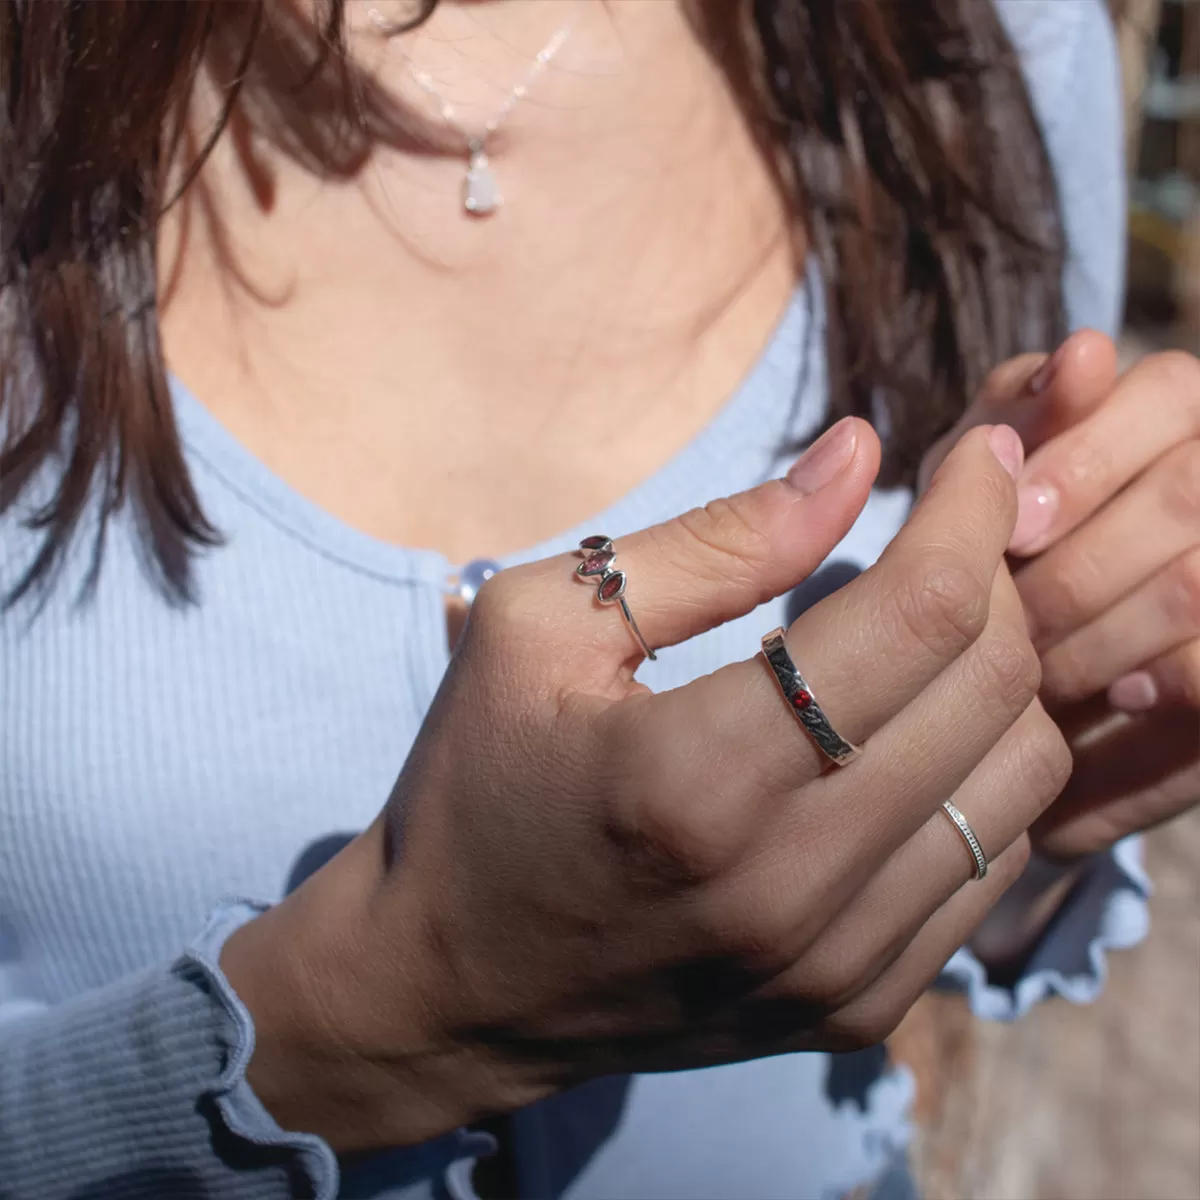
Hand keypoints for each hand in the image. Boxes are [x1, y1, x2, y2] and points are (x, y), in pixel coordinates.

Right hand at [222, 420, 1065, 1153]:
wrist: (451, 989)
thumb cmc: (475, 785)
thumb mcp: (541, 627)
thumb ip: (709, 540)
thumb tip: (859, 454)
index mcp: (694, 776)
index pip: (917, 615)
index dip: (972, 510)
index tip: (981, 454)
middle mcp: (788, 887)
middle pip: (990, 688)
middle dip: (994, 577)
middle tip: (950, 531)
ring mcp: (834, 967)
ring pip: (1019, 780)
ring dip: (998, 676)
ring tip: (929, 632)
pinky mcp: (856, 1010)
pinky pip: (990, 864)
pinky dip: (976, 774)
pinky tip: (909, 736)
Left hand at [1010, 350, 1199, 859]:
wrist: (1004, 682)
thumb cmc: (984, 550)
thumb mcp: (976, 483)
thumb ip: (1017, 414)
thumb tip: (1084, 352)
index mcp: (1171, 409)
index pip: (1169, 394)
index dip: (1088, 462)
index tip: (1012, 528)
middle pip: (1188, 495)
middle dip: (1081, 570)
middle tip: (1010, 622)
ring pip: (1194, 584)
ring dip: (1107, 638)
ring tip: (1043, 674)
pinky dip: (1169, 694)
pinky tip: (1117, 701)